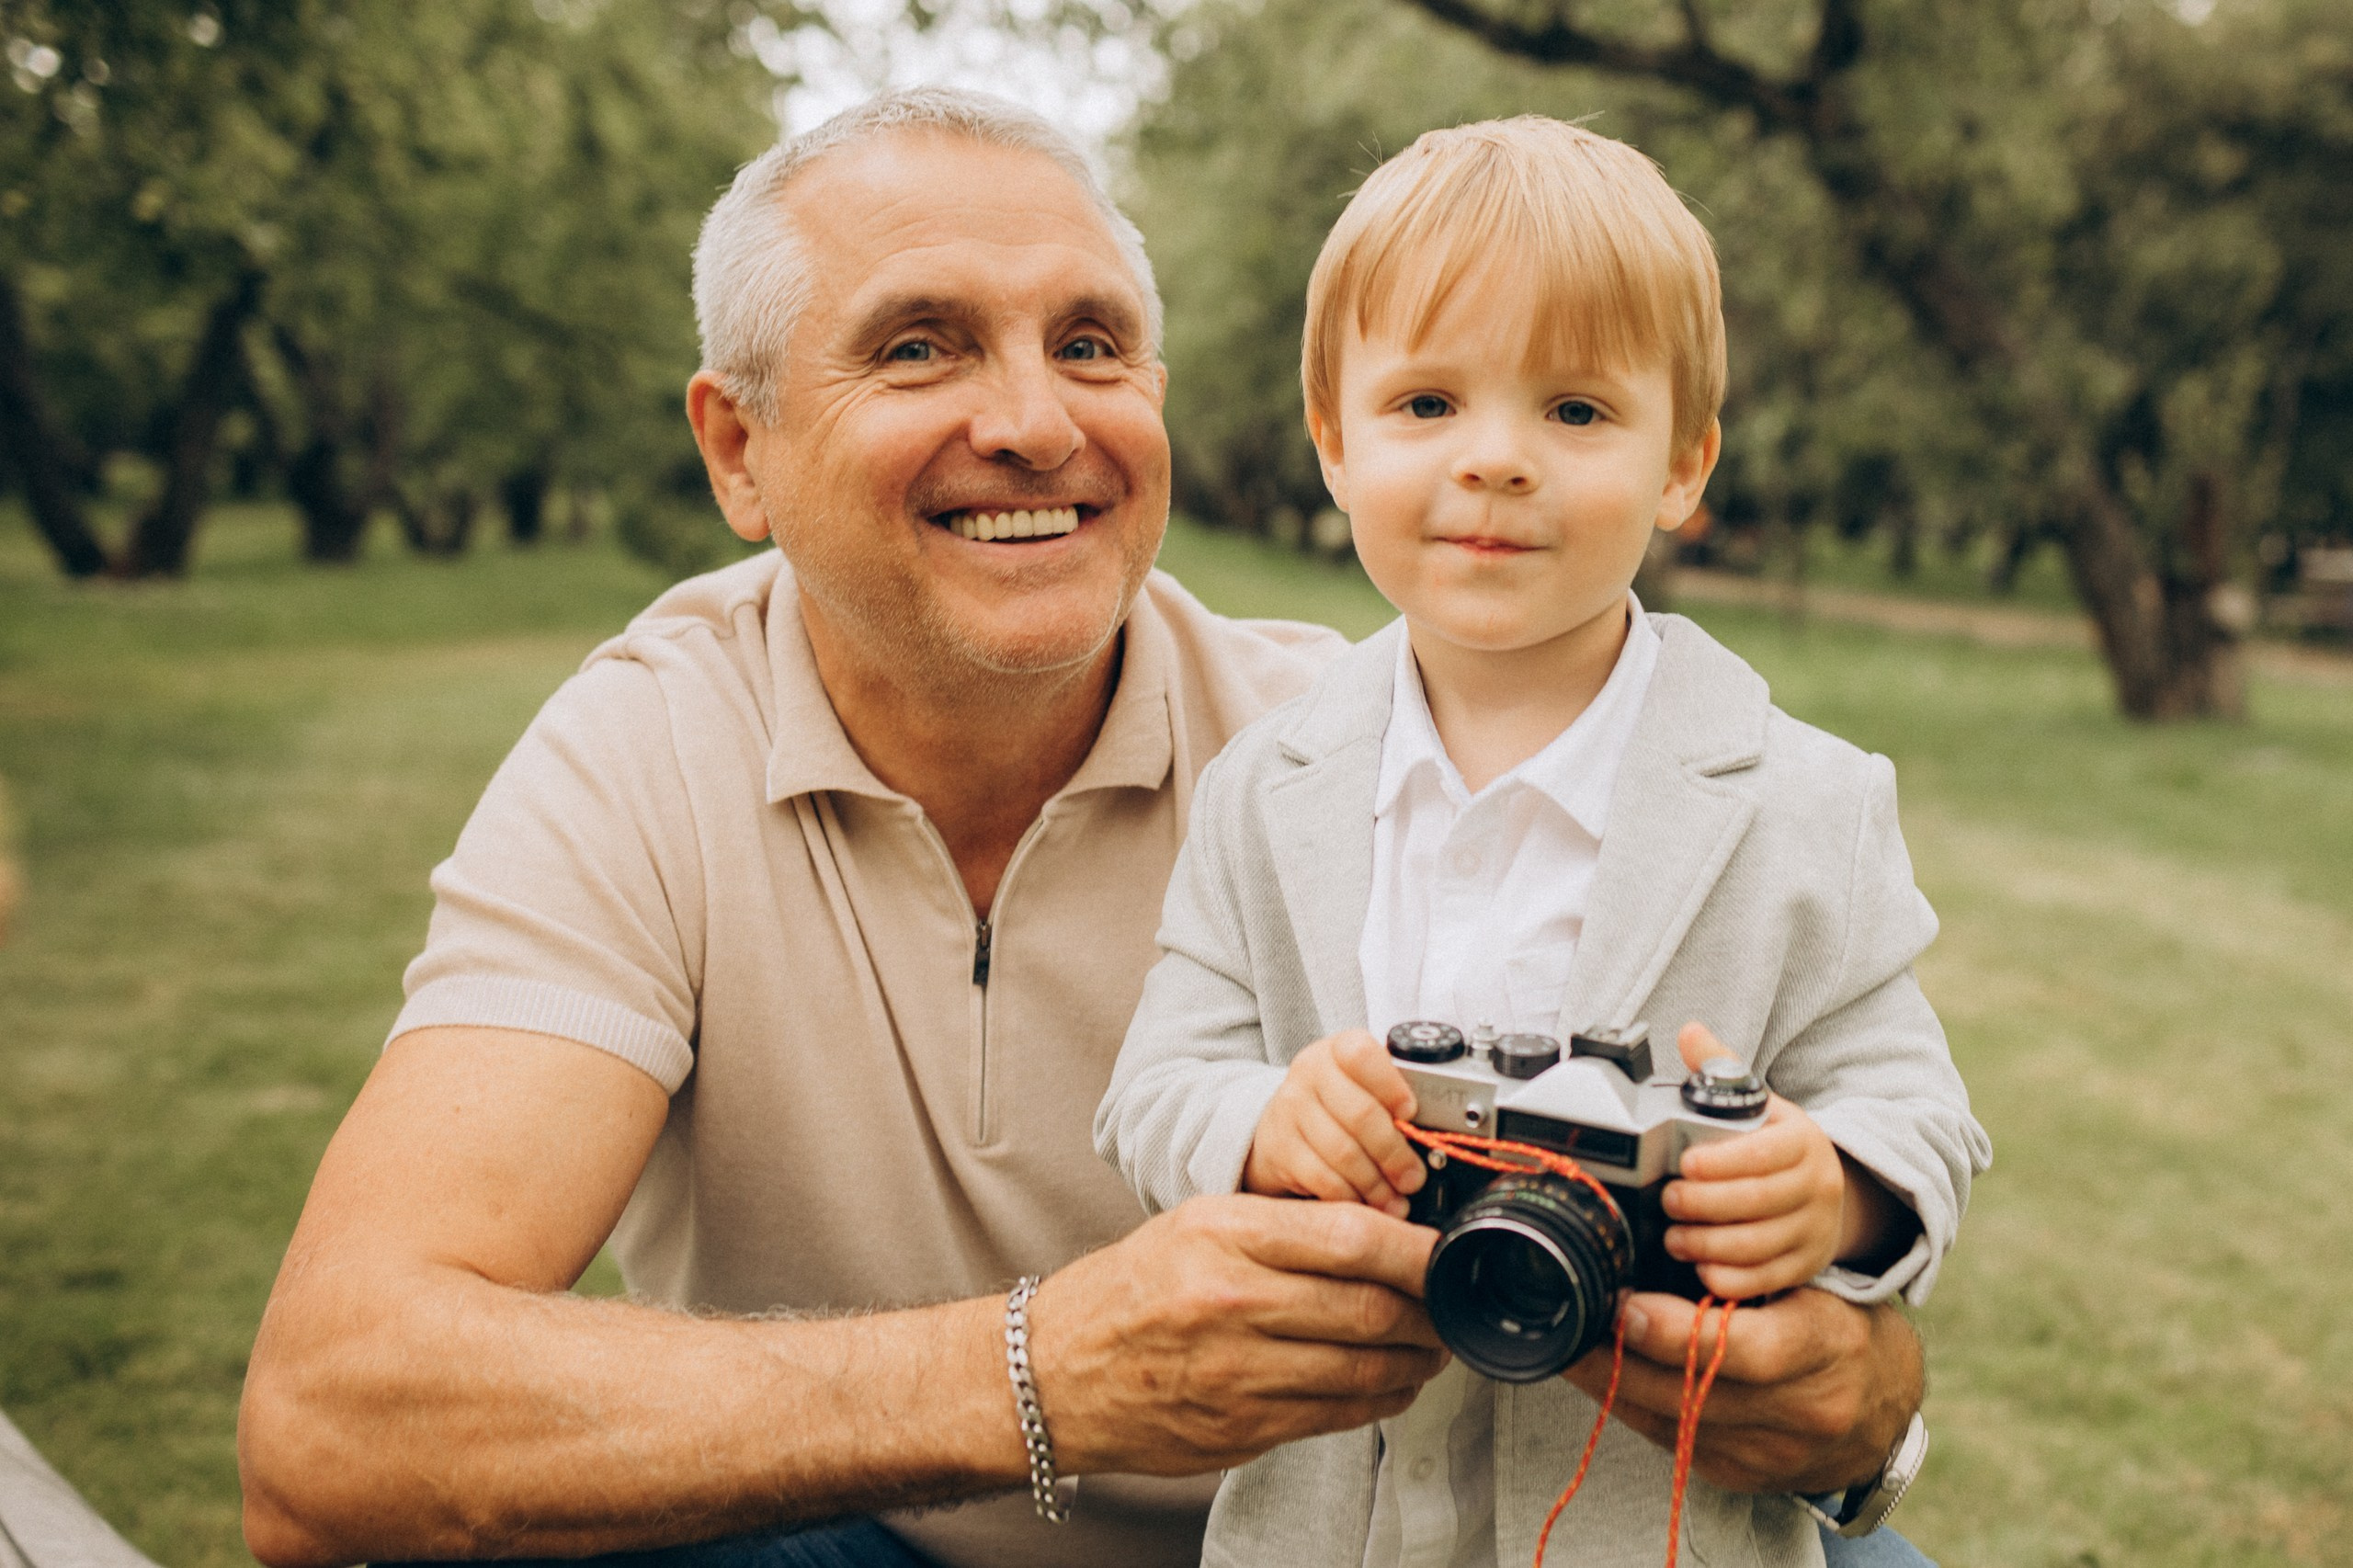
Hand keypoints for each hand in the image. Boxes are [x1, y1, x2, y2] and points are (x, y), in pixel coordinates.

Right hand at [1026, 1193, 1447, 1474]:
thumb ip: (1282, 1228)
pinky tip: (1392, 1384)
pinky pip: (1337, 1416)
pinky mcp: (1243, 1427)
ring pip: (1364, 1368)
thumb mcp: (1196, 1226)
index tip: (1445, 1253)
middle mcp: (1230, 1301)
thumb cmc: (1129, 1292)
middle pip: (1369, 1307)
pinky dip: (1380, 1400)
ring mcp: (1237, 1372)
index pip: (1350, 1237)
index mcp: (1223, 1235)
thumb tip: (1377, 1237)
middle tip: (1449, 1305)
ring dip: (1416, 1360)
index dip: (1416, 1250)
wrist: (1053, 1373)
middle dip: (1428, 1311)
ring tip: (1431, 1347)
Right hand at [1241, 1029, 1425, 1216]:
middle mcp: (1310, 1073)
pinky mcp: (1280, 1148)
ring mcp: (1290, 1109)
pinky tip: (1365, 1202)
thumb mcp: (1364, 1085)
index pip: (1362, 1056)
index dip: (1391, 1086)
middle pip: (1360, 1114)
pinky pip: (1323, 1179)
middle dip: (1394, 1154)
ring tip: (1394, 1199)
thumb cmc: (1337, 1104)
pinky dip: (1351, 1196)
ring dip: (1377, 1184)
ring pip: (1343, 1153)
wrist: (1283, 1124)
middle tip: (1413, 1178)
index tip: (1411, 1113)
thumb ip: (1395, 1096)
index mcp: (1338, 1050)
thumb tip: (1437, 1130)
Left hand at [1564, 1289, 1920, 1493]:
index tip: (1627, 1306)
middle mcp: (1803, 1410)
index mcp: (1828, 1347)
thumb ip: (1754, 1271)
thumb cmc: (1843, 1332)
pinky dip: (1635, 1407)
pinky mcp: (1743, 1476)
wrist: (1884, 1413)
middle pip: (1693, 1391)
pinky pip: (1673, 1441)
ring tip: (1571, 1345)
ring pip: (1674, 1420)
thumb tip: (1666, 1239)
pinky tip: (1606, 1378)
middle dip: (1623, 1357)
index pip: (1744, 1347)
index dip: (1676, 1332)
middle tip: (1576, 1320)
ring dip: (1614, 1384)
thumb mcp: (1818, 1289)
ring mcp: (1772, 1453)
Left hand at [1663, 1023, 1846, 1298]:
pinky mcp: (1805, 1266)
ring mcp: (1814, 1229)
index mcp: (1802, 1139)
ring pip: (1760, 1245)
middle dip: (1705, 1204)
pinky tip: (1700, 1267)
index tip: (1685, 1164)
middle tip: (1668, 1201)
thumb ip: (1721, 1068)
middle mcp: (1816, 1186)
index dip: (1721, 1163)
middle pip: (1758, 1202)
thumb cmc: (1776, 1144)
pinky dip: (1729, 1278)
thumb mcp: (1758, 1102)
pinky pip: (1766, 1279)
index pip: (1763, 1154)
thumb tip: (1690, 1032)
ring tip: (1674, 1236)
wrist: (1827, 1189)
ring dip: (1709, 1244)